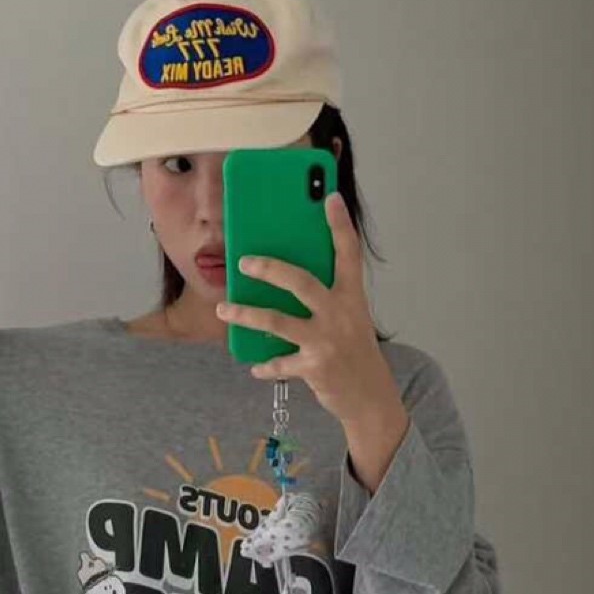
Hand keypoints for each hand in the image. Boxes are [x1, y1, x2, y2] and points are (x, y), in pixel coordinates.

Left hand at [215, 191, 394, 421]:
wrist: (370, 396)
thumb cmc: (353, 350)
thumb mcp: (349, 316)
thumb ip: (327, 294)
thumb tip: (285, 275)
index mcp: (351, 296)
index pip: (348, 253)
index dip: (339, 225)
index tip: (330, 198)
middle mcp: (340, 314)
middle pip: (300, 282)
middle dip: (269, 268)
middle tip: (243, 261)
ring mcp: (326, 341)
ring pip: (277, 321)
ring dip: (245, 314)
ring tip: (223, 309)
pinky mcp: (314, 367)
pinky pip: (280, 363)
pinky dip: (265, 366)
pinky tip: (254, 366)